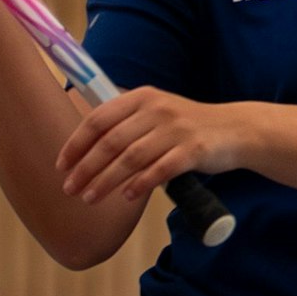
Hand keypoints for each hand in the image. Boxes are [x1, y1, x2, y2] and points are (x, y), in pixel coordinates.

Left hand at [56, 88, 255, 203]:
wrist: (234, 130)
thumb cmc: (186, 126)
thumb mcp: (155, 113)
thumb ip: (125, 123)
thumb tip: (85, 147)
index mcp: (141, 97)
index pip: (99, 119)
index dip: (76, 143)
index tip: (61, 165)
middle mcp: (156, 109)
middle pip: (111, 141)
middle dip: (86, 167)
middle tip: (69, 188)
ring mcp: (176, 129)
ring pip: (131, 158)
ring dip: (106, 180)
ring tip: (89, 198)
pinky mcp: (194, 150)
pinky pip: (160, 170)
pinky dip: (140, 184)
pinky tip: (126, 196)